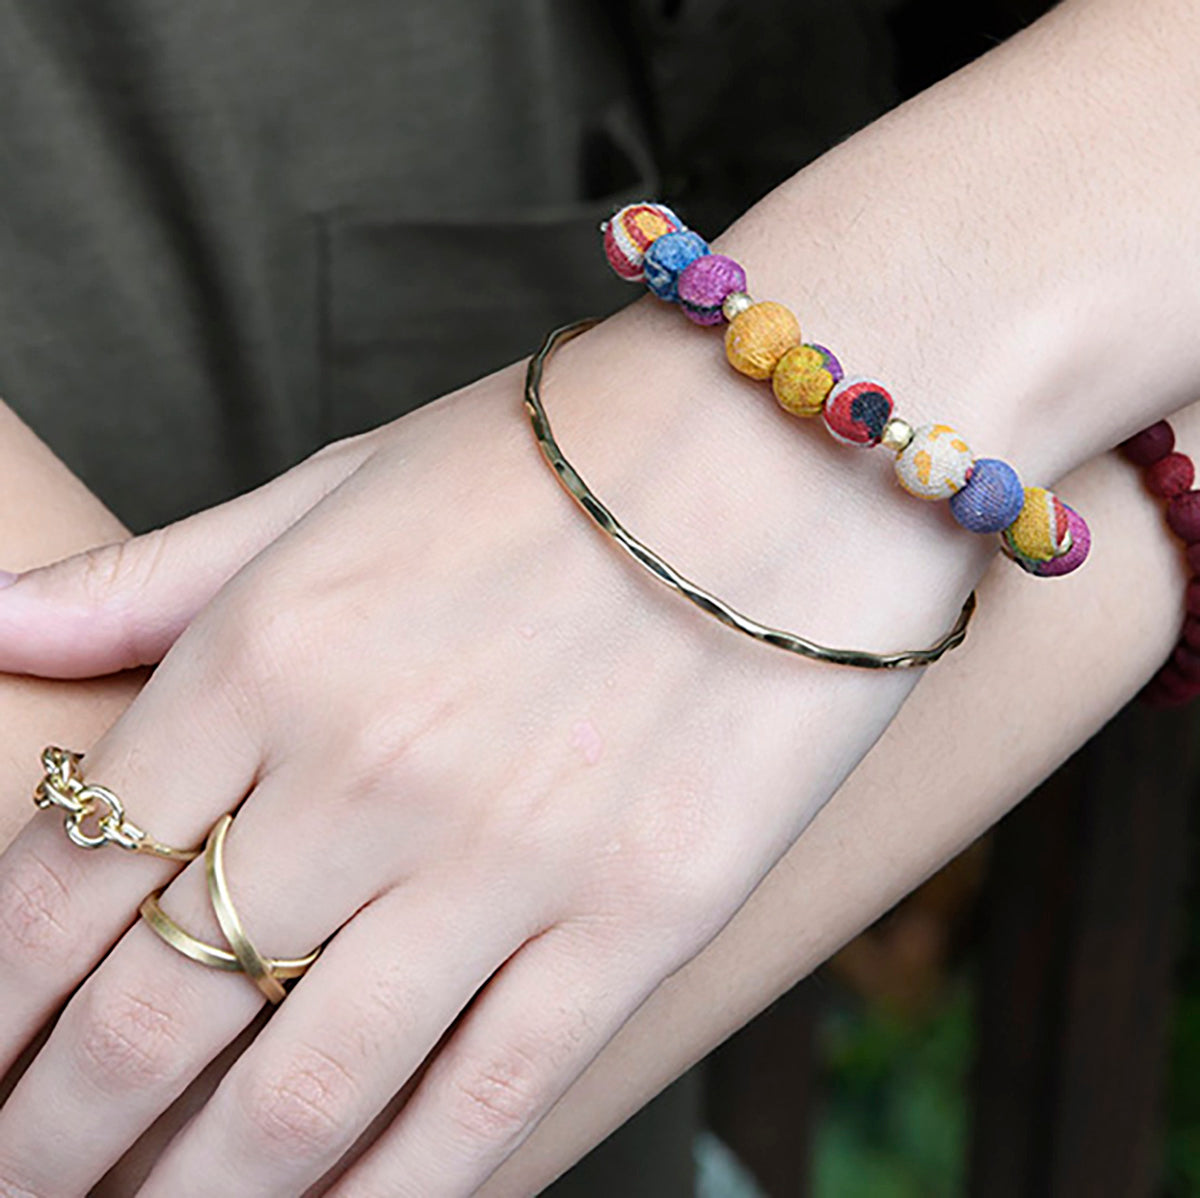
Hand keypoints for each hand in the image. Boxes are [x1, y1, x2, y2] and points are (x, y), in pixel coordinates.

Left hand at [0, 308, 981, 1195]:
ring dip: (189, 1196)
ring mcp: (504, 860)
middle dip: (51, 1134)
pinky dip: (386, 1197)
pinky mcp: (634, 918)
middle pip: (149, 1017)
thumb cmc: (551, 463)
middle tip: (21, 1185)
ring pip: (298, 1095)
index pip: (60, 878)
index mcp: (265, 658)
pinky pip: (481, 1103)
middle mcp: (362, 775)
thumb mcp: (337, 482)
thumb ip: (158, 571)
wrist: (776, 449)